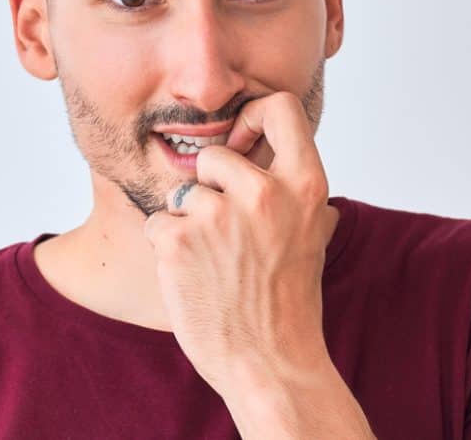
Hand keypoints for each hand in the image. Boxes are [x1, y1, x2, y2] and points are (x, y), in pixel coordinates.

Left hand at [142, 91, 339, 396]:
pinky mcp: (178, 240)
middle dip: (210, 187)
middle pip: (214, 154)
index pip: (280, 106)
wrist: (268, 363)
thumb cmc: (288, 301)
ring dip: (188, 223)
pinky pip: (159, 223)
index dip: (253, 116)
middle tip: (226, 233)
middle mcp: (263, 193)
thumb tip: (274, 148)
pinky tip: (193, 277)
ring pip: (182, 194)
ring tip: (214, 264)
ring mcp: (218, 215)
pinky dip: (168, 247)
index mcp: (305, 185)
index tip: (242, 144)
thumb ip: (294, 189)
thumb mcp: (311, 234)